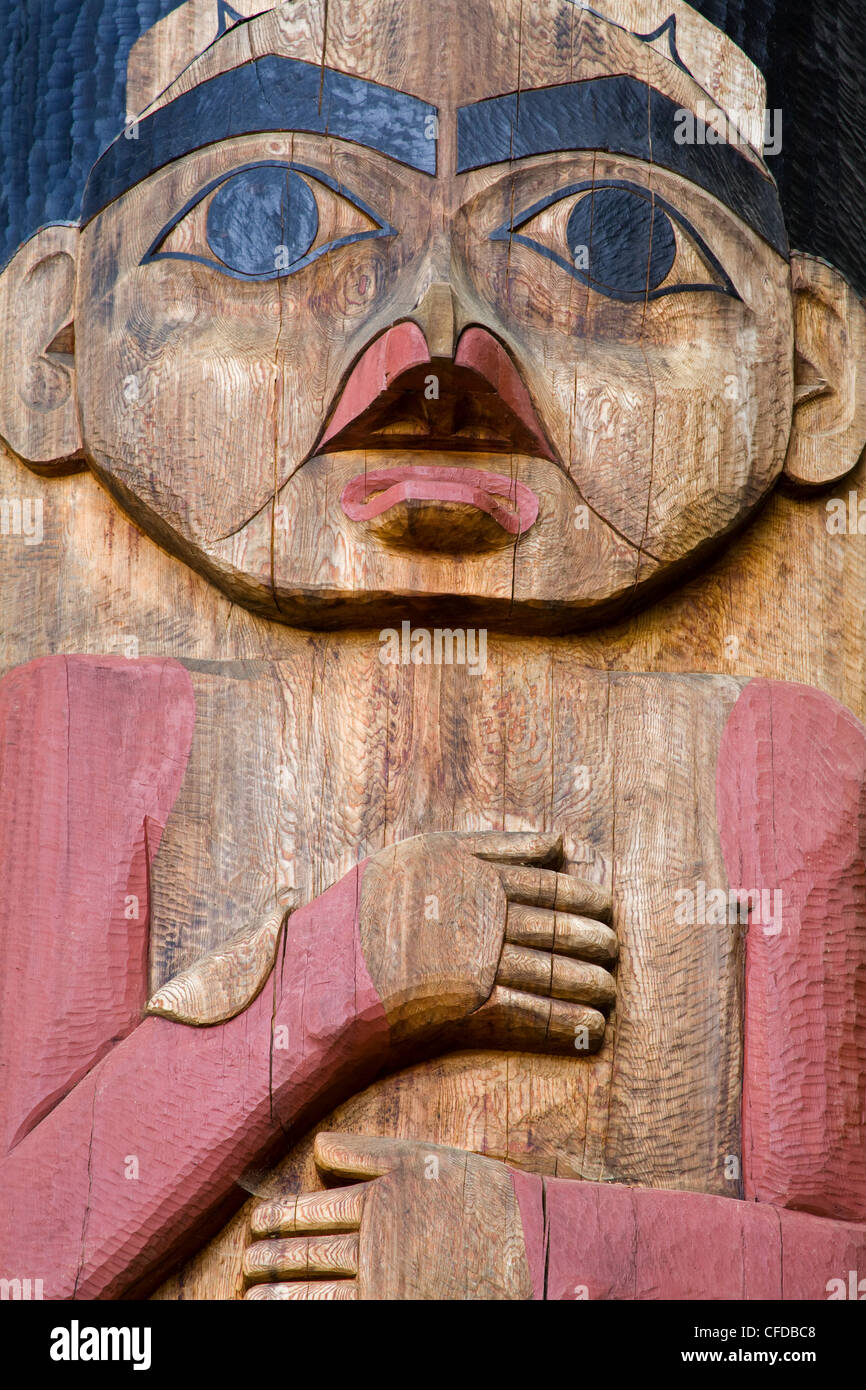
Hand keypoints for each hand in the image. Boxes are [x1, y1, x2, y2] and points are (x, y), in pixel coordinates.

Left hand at [243, 1132, 530, 1299]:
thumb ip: (367, 1153)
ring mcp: (384, 1288)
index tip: (256, 1225)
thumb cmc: (479, 1196)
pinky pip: (337, 1318)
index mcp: (377, 1200)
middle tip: (247, 1263)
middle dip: (266, 1260)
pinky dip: (307, 1318)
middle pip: (304, 1255)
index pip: (307, 1210)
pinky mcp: (392, 1314)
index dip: (274, 1219)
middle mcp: (375, 1246)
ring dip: (274, 1299)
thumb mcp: (424, 1159)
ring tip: (251, 1297)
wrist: (531, 1248)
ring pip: (311, 1296)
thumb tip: (317, 1148)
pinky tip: (287, 1318)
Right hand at [358, 829, 615, 1053]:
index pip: (547, 881)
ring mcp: (478, 960)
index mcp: (473, 872)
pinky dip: (568, 1024)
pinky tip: (593, 1028)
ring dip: (590, 983)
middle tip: (614, 946)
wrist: (322, 965)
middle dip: (594, 938)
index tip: (603, 902)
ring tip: (610, 990)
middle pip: (558, 924)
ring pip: (554, 970)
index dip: (582, 894)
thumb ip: (489, 844)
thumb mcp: (422, 854)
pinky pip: (533, 1015)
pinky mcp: (470, 1005)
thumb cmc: (366, 905)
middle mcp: (482, 913)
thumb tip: (557, 842)